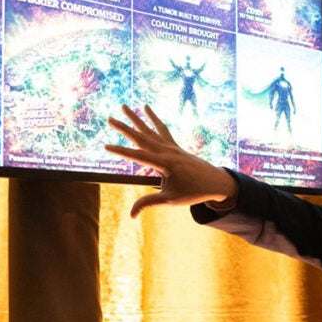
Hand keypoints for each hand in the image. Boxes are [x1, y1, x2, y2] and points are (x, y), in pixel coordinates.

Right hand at [105, 104, 237, 217]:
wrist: (214, 182)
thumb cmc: (193, 192)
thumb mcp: (171, 200)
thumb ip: (149, 203)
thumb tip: (131, 215)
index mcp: (166, 164)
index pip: (139, 157)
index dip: (122, 152)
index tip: (106, 146)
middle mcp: (168, 152)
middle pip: (142, 138)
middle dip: (124, 129)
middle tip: (109, 119)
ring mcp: (172, 147)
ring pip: (150, 130)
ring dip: (136, 118)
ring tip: (124, 106)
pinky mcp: (174, 146)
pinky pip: (162, 129)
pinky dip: (153, 119)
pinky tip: (146, 108)